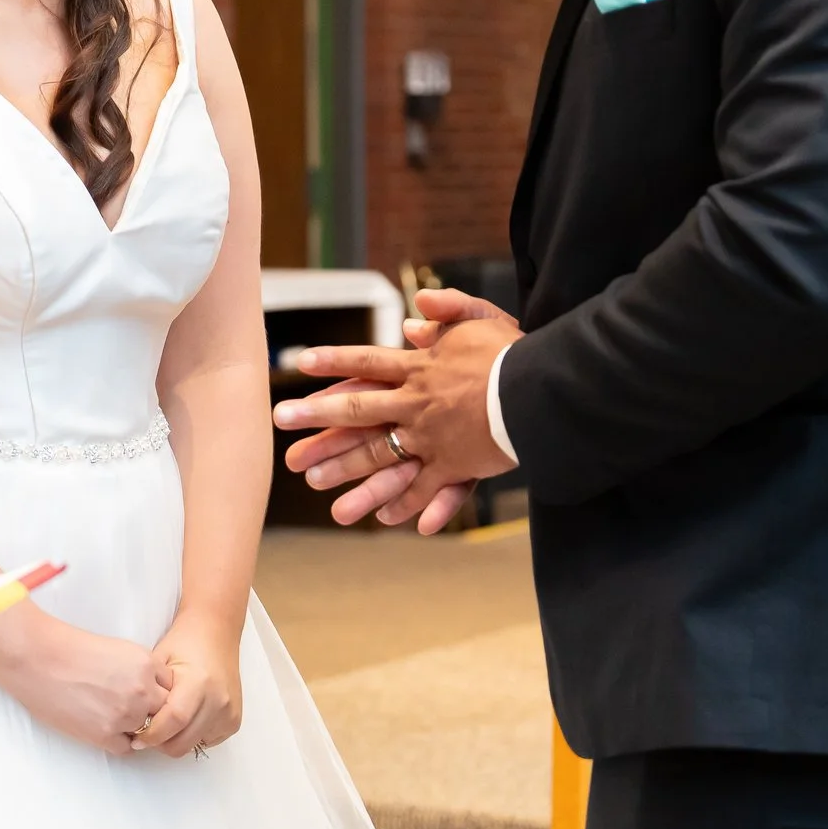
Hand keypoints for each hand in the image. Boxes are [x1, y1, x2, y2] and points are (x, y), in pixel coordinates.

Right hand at [0, 603, 172, 754]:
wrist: (36, 658)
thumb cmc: (69, 648)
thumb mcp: (117, 648)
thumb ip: (140, 669)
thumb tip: (151, 691)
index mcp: (145, 664)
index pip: (170, 686)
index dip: (157, 690)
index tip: (143, 691)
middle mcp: (141, 691)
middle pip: (164, 711)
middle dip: (152, 711)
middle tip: (129, 707)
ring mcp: (125, 715)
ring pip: (147, 732)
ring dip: (134, 727)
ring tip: (109, 714)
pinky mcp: (105, 735)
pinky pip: (126, 748)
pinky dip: (117, 741)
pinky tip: (100, 725)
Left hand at [135, 612, 243, 757]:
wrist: (216, 633)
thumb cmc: (183, 644)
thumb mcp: (160, 661)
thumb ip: (150, 692)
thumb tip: (135, 723)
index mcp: (198, 682)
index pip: (174, 720)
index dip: (152, 734)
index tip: (136, 738)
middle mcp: (218, 701)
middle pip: (183, 741)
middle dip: (160, 744)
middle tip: (146, 735)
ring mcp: (229, 713)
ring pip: (194, 745)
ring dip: (176, 741)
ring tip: (165, 725)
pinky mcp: (234, 721)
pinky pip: (206, 741)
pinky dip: (191, 737)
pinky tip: (184, 721)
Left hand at [274, 294, 520, 532]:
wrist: (546, 393)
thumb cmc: (516, 353)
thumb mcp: (482, 318)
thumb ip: (447, 310)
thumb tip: (413, 312)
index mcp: (420, 367)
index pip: (367, 361)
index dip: (334, 362)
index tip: (300, 364)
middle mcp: (417, 403)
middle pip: (358, 409)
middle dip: (317, 416)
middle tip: (281, 420)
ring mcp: (433, 437)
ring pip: (380, 455)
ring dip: (345, 468)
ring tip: (312, 480)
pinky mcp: (457, 465)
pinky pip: (425, 488)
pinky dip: (406, 503)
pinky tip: (385, 518)